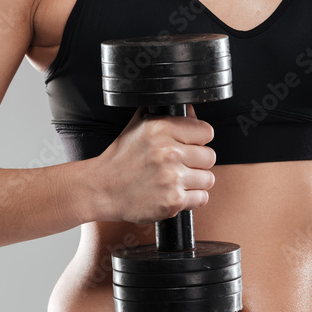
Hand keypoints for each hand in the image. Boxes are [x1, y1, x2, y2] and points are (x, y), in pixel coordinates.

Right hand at [94, 104, 215, 223]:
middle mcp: (168, 152)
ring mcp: (172, 178)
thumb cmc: (119, 159)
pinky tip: (174, 192)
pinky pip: (201, 198)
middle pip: (210, 156)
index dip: (198, 139)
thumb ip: (164, 116)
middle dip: (197, 162)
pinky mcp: (173, 201)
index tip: (189, 145)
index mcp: (161, 129)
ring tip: (176, 180)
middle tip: (180, 165)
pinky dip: (191, 198)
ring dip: (195, 181)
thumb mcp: (137, 126)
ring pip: (208, 179)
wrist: (101, 189)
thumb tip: (190, 110)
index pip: (206, 131)